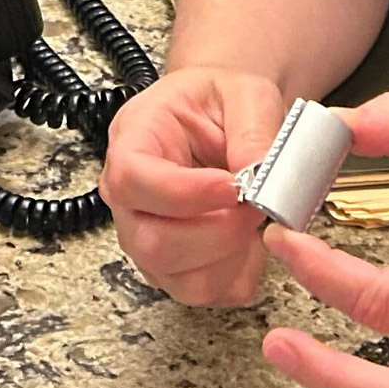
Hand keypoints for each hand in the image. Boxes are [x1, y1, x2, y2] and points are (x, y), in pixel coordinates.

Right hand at [101, 65, 293, 305]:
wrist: (223, 119)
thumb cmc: (222, 103)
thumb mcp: (245, 94)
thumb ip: (253, 128)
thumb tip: (260, 174)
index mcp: (132, 141)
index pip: (134, 180)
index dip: (185, 193)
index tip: (235, 188)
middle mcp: (128, 199)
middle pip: (154, 243)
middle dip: (220, 232)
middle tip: (257, 205)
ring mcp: (146, 240)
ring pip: (181, 280)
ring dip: (232, 258)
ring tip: (254, 220)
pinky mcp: (172, 269)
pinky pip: (205, 293)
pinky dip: (238, 275)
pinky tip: (250, 240)